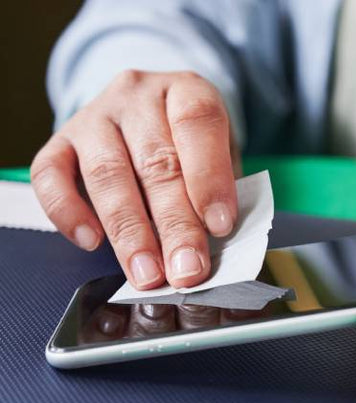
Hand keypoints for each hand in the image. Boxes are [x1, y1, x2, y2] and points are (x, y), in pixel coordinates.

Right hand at [32, 70, 238, 289]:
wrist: (148, 113)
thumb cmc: (189, 142)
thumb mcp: (219, 153)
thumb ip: (218, 189)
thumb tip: (212, 242)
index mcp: (184, 90)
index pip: (197, 123)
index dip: (209, 177)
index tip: (219, 226)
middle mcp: (137, 96)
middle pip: (155, 161)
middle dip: (173, 225)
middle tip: (186, 270)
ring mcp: (94, 117)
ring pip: (107, 174)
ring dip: (129, 232)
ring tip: (147, 273)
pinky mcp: (60, 142)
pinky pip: (51, 176)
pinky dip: (68, 212)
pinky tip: (91, 241)